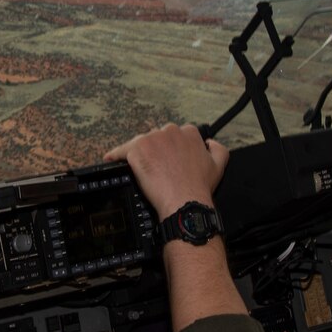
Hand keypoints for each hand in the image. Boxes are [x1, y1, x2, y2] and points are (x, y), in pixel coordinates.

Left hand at [105, 123, 229, 217]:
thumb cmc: (199, 186)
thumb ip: (217, 148)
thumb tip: (210, 143)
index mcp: (189, 132)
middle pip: (156, 137)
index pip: (174, 135)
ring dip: (139, 154)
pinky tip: (112, 159)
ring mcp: (152, 139)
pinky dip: (116, 155)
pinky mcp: (138, 149)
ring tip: (141, 169)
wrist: (184, 200)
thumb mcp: (219, 164)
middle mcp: (170, 131)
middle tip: (156, 168)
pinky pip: (122, 150)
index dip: (169, 148)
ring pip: (140, 143)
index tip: (167, 160)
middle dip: (154, 150)